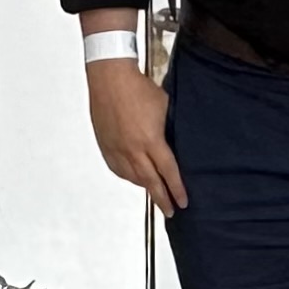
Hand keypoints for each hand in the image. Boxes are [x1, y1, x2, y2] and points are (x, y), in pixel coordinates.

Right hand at [87, 59, 186, 213]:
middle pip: (150, 182)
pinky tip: (133, 176)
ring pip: (132, 177)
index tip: (182, 202)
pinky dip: (127, 176)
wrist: (110, 79)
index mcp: (151, 140)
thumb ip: (168, 129)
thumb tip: (172, 142)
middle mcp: (133, 149)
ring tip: (154, 192)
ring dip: (144, 186)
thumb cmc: (137, 88)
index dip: (176, 189)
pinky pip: (117, 169)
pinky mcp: (106, 145)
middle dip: (161, 198)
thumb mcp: (164, 108)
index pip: (168, 172)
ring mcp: (117, 149)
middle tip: (169, 210)